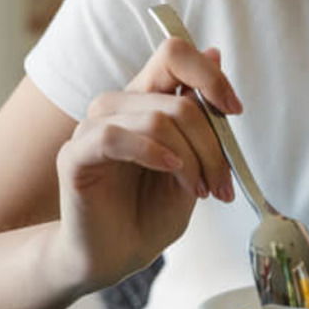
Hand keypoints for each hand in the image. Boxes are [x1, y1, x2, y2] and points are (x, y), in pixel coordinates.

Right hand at [50, 38, 240, 291]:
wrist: (116, 256)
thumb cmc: (152, 211)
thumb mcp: (194, 162)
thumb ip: (202, 114)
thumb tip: (216, 52)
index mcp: (146, 100)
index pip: (174, 54)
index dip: (210, 75)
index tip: (234, 110)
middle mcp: (117, 106)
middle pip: (178, 100)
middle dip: (212, 145)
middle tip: (222, 184)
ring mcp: (92, 128)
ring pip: (155, 119)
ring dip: (191, 158)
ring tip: (199, 191)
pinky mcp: (74, 156)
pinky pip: (113, 136)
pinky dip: (151, 152)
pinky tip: (171, 170)